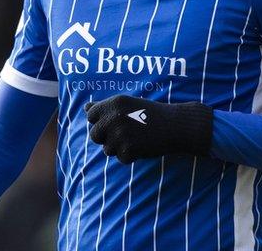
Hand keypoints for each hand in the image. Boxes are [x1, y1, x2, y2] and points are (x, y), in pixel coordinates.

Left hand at [84, 95, 212, 163]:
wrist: (176, 125)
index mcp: (114, 103)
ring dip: (119, 148)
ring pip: (107, 149)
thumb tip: (86, 107)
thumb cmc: (151, 113)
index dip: (100, 122)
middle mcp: (114, 117)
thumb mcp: (128, 104)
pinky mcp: (128, 150)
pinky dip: (130, 156)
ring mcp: (120, 134)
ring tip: (137, 138)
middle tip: (126, 133)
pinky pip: (120, 159)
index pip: (91, 115)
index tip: (114, 122)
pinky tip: (143, 146)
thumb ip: (105, 107)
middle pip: (95, 135)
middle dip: (106, 138)